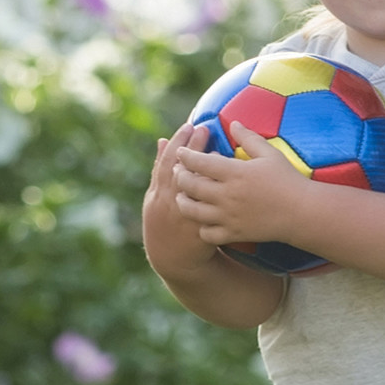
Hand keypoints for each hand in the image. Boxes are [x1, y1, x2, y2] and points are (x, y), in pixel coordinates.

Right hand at [142, 125, 219, 275]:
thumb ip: (163, 169)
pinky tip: (227, 182)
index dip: (178, 143)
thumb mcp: (159, 195)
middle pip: (179, 171)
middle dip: (191, 150)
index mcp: (158, 192)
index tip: (189, 125)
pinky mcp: (200, 230)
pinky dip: (216, 195)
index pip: (167, 162)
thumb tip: (164, 140)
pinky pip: (209, 209)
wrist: (175, 259)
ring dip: (204, 171)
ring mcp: (184, 217)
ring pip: (192, 190)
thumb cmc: (168, 219)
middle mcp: (168, 203)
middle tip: (204, 129)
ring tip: (218, 152)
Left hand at [171, 125, 310, 248]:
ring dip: (183, 201)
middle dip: (180, 175)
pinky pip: (206, 233)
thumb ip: (249, 138)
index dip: (185, 155)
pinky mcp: (234, 233)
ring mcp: (229, 216)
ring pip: (191, 210)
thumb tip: (234, 123)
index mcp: (235, 172)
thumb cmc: (288, 180)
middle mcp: (227, 195)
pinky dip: (202, 227)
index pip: (197, 161)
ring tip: (184, 196)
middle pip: (188, 184)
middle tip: (181, 172)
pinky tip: (205, 220)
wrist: (303, 213)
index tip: (182, 152)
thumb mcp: (270, 154)